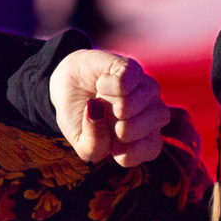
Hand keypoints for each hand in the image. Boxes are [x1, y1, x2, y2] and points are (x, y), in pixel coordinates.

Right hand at [49, 48, 178, 167]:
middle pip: (145, 129)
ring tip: (100, 98)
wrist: (68, 83)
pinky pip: (125, 83)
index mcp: (146, 138)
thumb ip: (92, 145)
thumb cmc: (80, 118)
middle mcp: (152, 115)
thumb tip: (99, 115)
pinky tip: (101, 83)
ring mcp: (147, 90)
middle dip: (115, 128)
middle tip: (104, 117)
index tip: (109, 142)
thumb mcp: (81, 142)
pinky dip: (106, 86)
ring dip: (108, 105)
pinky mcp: (134, 70)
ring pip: (133, 105)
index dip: (124, 150)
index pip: (150, 150)